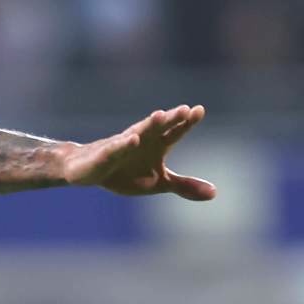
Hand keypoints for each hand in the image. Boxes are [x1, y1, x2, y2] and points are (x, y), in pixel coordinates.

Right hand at [63, 105, 216, 200]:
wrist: (87, 170)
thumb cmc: (125, 172)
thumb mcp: (159, 182)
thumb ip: (184, 186)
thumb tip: (215, 193)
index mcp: (156, 145)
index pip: (175, 131)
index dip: (186, 122)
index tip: (199, 110)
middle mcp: (141, 140)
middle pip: (158, 127)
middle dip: (171, 119)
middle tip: (185, 109)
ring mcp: (122, 146)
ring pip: (137, 132)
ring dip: (149, 124)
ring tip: (160, 115)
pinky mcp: (104, 155)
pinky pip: (115, 149)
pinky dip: (123, 144)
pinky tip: (132, 139)